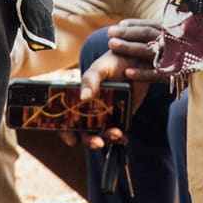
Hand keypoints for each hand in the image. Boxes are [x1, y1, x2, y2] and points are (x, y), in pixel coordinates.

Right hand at [66, 19, 170, 148]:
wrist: (137, 61)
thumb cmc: (113, 62)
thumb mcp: (100, 67)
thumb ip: (90, 79)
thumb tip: (83, 98)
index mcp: (78, 99)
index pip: (66, 120)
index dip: (66, 133)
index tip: (73, 139)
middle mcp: (90, 110)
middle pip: (83, 134)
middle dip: (89, 141)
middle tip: (98, 141)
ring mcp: (105, 116)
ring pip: (101, 136)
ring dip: (107, 139)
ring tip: (117, 133)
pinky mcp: (121, 119)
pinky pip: (118, 135)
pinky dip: (120, 139)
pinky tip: (124, 137)